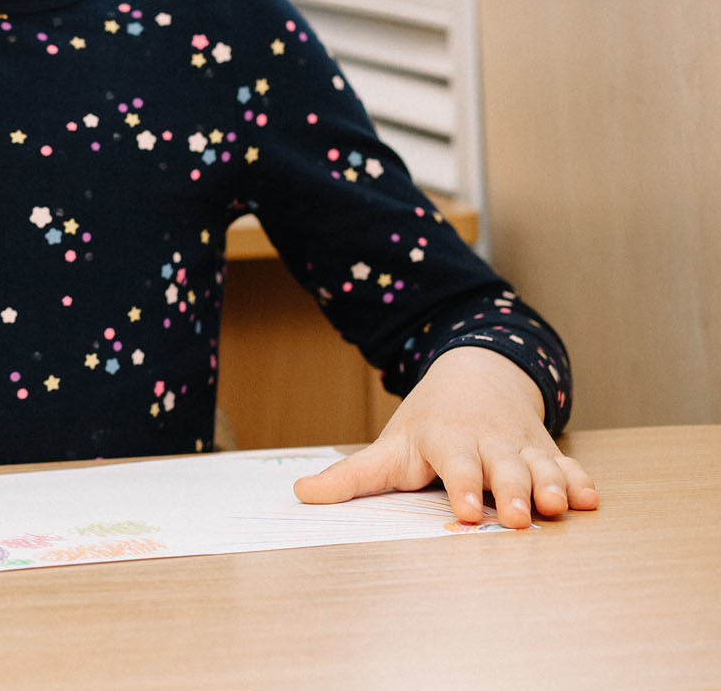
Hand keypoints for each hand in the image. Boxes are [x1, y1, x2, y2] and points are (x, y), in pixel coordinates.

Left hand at [293, 345, 598, 528]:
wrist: (477, 374)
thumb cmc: (429, 423)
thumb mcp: (390, 446)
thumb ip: (352, 476)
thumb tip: (301, 494)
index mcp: (446, 440)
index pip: (454, 464)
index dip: (460, 487)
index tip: (462, 512)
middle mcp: (487, 442)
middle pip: (502, 468)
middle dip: (510, 492)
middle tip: (515, 518)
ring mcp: (521, 446)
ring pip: (539, 467)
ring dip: (550, 486)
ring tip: (558, 508)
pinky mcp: (547, 452)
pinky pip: (568, 465)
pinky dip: (580, 480)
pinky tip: (591, 498)